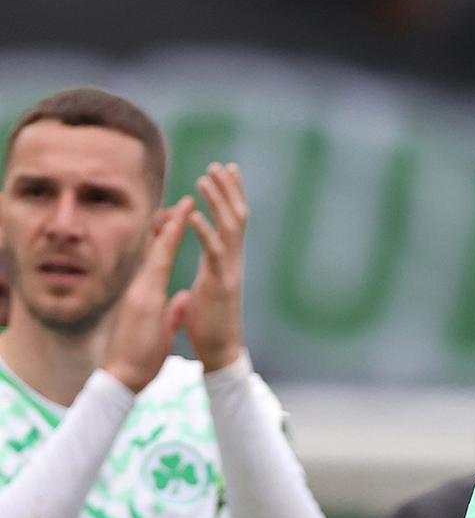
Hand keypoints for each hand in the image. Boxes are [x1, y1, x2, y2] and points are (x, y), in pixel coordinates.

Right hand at [102, 199, 192, 393]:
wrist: (122, 375)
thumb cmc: (139, 357)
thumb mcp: (161, 330)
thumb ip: (172, 312)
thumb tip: (184, 299)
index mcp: (147, 295)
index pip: (159, 262)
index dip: (170, 241)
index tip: (180, 221)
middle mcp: (142, 288)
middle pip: (155, 250)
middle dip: (168, 225)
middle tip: (182, 202)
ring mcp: (141, 291)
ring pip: (157, 251)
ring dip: (171, 227)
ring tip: (185, 204)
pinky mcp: (143, 297)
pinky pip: (159, 264)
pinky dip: (167, 244)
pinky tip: (177, 227)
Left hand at [184, 163, 247, 372]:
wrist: (219, 353)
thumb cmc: (209, 328)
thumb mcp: (204, 295)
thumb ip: (206, 278)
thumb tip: (203, 275)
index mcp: (224, 263)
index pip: (230, 223)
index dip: (228, 197)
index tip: (224, 172)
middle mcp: (232, 264)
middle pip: (235, 218)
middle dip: (228, 191)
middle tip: (221, 165)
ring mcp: (229, 273)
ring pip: (228, 229)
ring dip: (218, 203)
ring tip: (206, 179)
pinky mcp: (220, 285)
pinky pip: (215, 254)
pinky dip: (206, 233)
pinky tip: (196, 216)